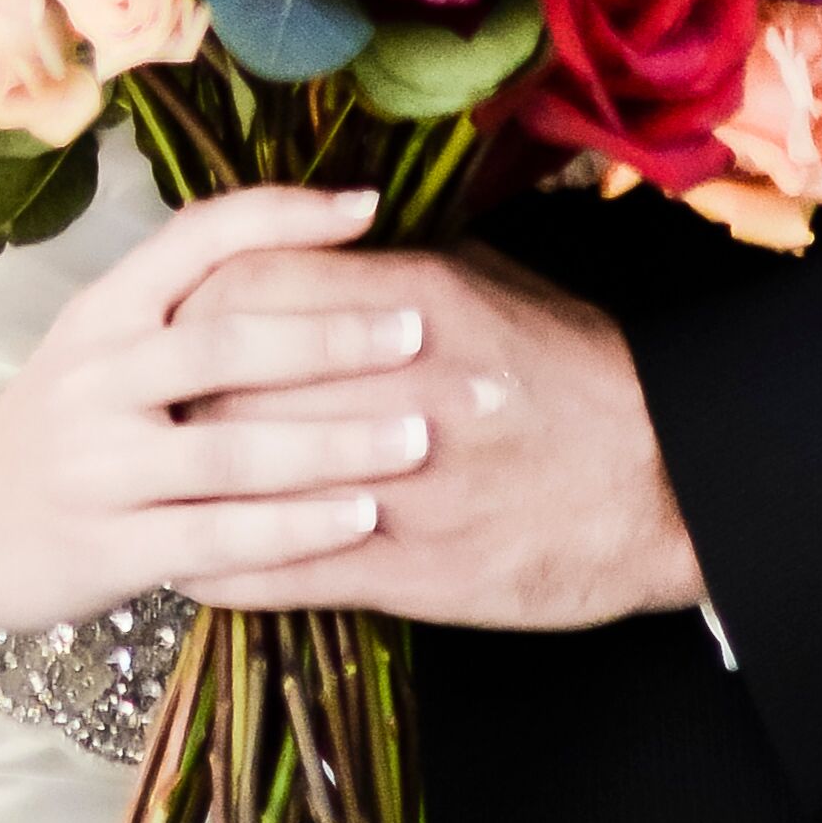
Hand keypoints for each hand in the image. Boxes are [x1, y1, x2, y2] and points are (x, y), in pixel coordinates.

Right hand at [0, 187, 431, 634]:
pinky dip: (297, 528)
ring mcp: (99, 464)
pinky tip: (362, 518)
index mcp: (104, 309)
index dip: (285, 214)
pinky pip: (220, 536)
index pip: (197, 237)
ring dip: (334, 441)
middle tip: (420, 331)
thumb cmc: (63, 423)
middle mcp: (97, 375)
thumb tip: (323, 253)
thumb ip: (188, 304)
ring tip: (416, 435)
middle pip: (226, 341)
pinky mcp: (109, 547)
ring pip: (232, 447)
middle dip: (333, 336)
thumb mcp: (103, 341)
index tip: (368, 206)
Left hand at [174, 238, 703, 630]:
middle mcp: (402, 389)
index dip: (197, 301)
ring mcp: (404, 488)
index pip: (252, 282)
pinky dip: (218, 567)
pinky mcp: (410, 575)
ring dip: (186, 483)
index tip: (180, 319)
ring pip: (242, 478)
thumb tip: (305, 247)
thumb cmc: (574, 373)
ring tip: (156, 482)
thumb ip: (390, 267)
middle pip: (228, 380)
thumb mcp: (490, 283)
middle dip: (180, 394)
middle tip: (156, 404)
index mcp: (420, 305)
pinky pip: (278, 573)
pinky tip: (190, 560)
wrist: (666, 486)